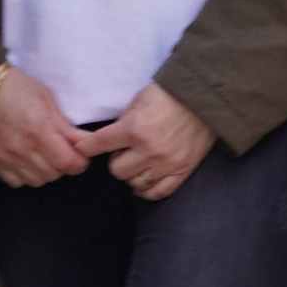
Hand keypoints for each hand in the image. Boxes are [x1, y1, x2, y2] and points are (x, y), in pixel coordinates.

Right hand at [0, 61, 91, 186]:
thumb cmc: (18, 88)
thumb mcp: (47, 101)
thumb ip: (66, 127)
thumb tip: (85, 143)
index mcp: (40, 130)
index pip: (68, 162)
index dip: (79, 162)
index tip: (81, 156)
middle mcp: (23, 148)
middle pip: (54, 174)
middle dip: (64, 165)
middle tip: (63, 152)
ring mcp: (7, 157)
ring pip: (37, 181)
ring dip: (46, 171)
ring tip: (45, 156)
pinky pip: (16, 182)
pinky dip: (26, 175)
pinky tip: (27, 161)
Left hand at [82, 85, 219, 198]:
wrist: (204, 98)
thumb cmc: (169, 94)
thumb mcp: (138, 100)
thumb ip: (123, 122)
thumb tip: (105, 139)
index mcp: (135, 128)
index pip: (99, 144)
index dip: (87, 147)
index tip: (82, 148)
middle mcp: (149, 150)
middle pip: (117, 170)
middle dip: (116, 160)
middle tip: (123, 151)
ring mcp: (167, 163)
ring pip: (135, 184)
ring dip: (132, 174)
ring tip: (137, 163)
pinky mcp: (182, 170)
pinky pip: (158, 192)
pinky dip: (147, 190)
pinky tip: (144, 181)